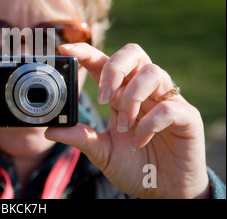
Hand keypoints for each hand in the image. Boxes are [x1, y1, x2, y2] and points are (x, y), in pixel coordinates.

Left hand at [46, 43, 209, 197]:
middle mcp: (143, 91)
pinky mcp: (186, 117)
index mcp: (120, 94)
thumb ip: (80, 138)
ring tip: (125, 125)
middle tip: (104, 98)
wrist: (164, 190)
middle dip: (114, 68)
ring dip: (132, 96)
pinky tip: (140, 140)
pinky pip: (168, 107)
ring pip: (153, 72)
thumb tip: (50, 130)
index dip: (86, 51)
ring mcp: (166, 100)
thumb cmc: (134, 167)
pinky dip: (149, 123)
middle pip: (133, 53)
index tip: (66, 48)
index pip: (104, 62)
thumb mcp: (102, 152)